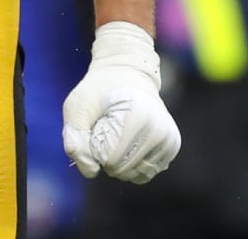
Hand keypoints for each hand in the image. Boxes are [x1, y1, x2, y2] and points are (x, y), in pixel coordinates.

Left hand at [62, 21, 181, 182]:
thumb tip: (90, 172)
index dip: (95, 151)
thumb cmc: (98, 91)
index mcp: (138, 117)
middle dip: (107, 158)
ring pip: (137, 175)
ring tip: (118, 136)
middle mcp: (159, 129)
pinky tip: (129, 144)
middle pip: (124, 170)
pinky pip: (148, 172)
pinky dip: (134, 165)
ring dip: (121, 163)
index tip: (96, 127)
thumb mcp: (77, 106)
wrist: (126, 73)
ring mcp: (169, 138)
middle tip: (106, 130)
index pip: (111, 160)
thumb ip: (75, 138)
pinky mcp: (172, 145)